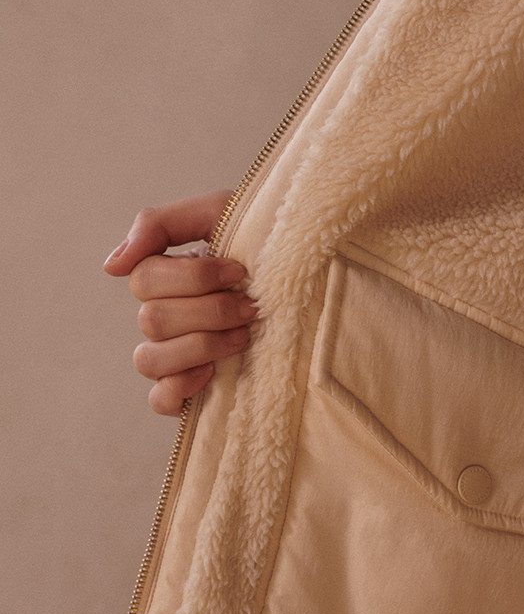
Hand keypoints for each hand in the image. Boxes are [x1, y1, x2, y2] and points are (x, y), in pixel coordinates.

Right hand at [103, 190, 258, 415]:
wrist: (323, 283)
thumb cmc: (272, 247)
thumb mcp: (222, 214)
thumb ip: (159, 225)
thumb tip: (110, 267)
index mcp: (169, 278)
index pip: (144, 280)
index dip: (193, 279)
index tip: (240, 272)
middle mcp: (167, 318)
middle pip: (151, 319)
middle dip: (210, 312)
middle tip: (252, 308)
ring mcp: (176, 356)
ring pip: (150, 359)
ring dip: (201, 345)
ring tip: (244, 338)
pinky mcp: (191, 391)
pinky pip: (159, 399)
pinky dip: (179, 388)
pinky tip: (213, 373)